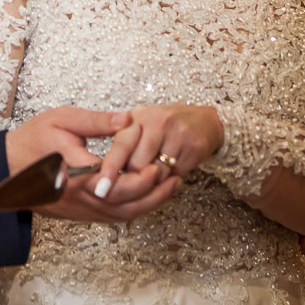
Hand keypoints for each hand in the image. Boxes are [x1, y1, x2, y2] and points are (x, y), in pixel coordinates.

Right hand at [6, 106, 178, 222]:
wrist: (5, 167)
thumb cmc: (32, 140)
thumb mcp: (62, 119)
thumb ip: (96, 121)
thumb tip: (127, 119)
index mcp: (75, 172)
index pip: (115, 182)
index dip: (141, 177)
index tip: (157, 165)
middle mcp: (79, 196)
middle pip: (124, 203)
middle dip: (152, 192)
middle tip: (170, 176)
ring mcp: (80, 208)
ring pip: (121, 214)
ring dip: (148, 203)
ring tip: (169, 186)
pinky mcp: (80, 213)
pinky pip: (112, 217)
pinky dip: (134, 208)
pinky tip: (147, 195)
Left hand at [98, 104, 223, 192]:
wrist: (204, 121)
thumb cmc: (166, 126)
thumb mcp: (142, 125)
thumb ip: (124, 143)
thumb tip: (105, 173)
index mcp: (139, 116)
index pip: (121, 145)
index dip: (110, 169)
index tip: (100, 188)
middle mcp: (158, 122)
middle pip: (137, 165)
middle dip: (134, 175)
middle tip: (138, 172)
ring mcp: (178, 133)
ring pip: (156, 173)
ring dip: (153, 178)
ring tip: (157, 165)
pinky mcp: (194, 147)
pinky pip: (174, 174)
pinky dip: (170, 176)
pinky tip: (173, 164)